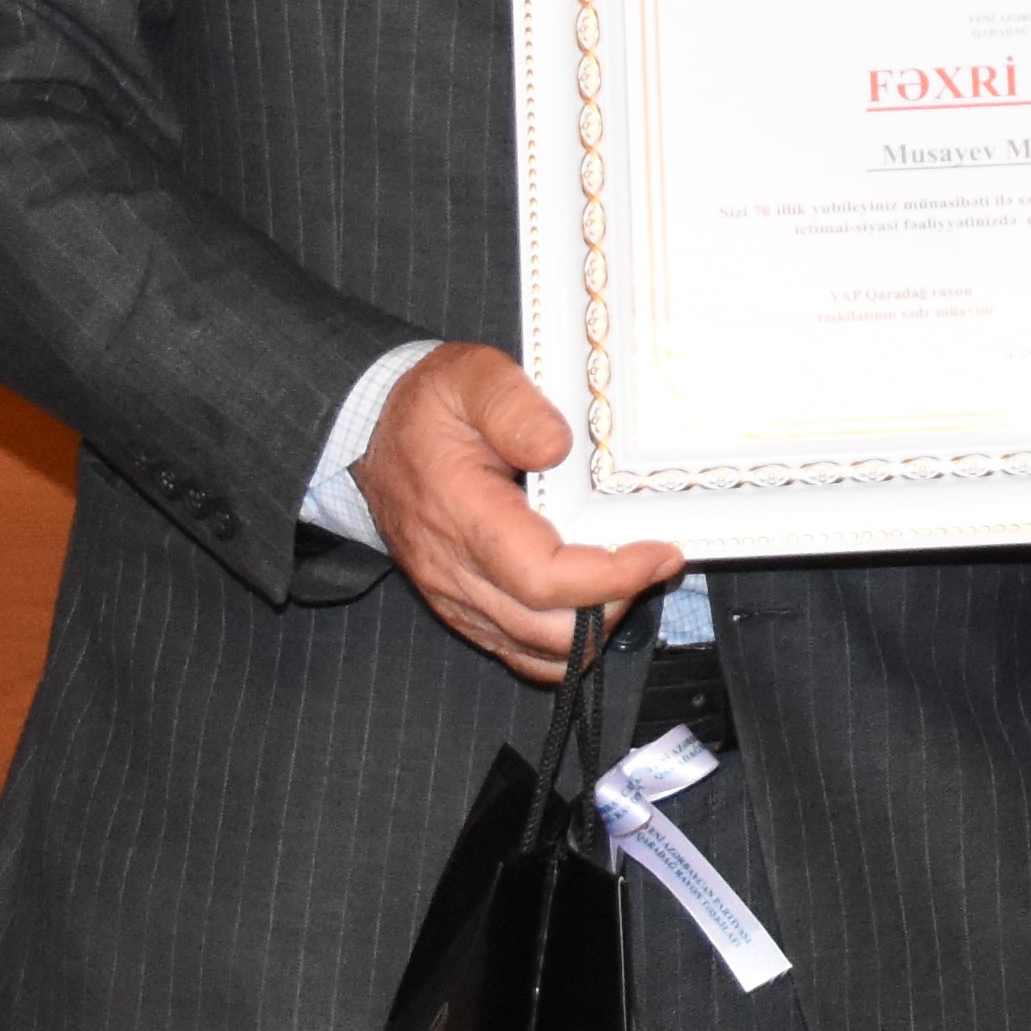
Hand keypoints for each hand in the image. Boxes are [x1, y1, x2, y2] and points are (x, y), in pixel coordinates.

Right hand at [354, 340, 683, 677]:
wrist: (370, 438)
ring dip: (596, 626)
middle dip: (615, 603)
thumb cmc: (426, 408)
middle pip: (548, 631)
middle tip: (654, 560)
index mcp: (460, 513)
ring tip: (628, 576)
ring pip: (538, 653)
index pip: (542, 577)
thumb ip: (513, 405)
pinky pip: (520, 653)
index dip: (611, 575)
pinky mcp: (462, 611)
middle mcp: (454, 572)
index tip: (660, 551)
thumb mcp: (468, 376)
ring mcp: (455, 599)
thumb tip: (558, 447)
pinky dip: (566, 642)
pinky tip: (593, 600)